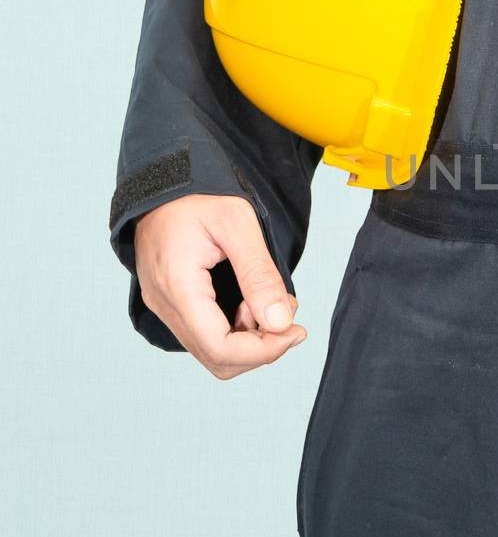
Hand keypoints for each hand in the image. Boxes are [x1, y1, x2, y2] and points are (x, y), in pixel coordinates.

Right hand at [134, 194, 306, 376]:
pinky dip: (233, 329)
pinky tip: (250, 302)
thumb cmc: (197, 192)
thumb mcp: (238, 223)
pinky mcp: (169, 300)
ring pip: (210, 350)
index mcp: (178, 285)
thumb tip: (280, 322)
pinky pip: (202, 333)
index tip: (295, 331)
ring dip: (248, 338)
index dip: (263, 351)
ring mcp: (163, 304)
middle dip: (260, 347)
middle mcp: (164, 303)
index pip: (220, 348)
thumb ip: (260, 275)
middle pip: (216, 358)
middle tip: (289, 317)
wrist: (163, 177)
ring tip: (270, 302)